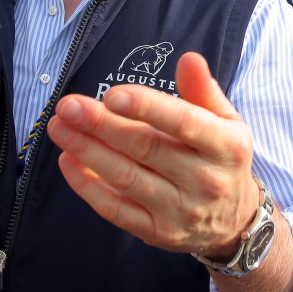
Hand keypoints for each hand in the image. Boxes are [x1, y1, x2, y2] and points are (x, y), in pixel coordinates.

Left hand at [45, 51, 257, 259]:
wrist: (233, 222)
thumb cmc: (220, 159)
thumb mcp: (225, 122)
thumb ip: (203, 90)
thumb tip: (188, 59)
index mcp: (226, 146)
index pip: (184, 123)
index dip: (147, 107)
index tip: (112, 95)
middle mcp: (206, 181)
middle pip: (145, 148)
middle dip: (102, 125)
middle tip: (68, 106)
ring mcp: (179, 211)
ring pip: (125, 177)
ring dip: (86, 151)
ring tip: (59, 127)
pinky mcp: (156, 232)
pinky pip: (115, 210)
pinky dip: (87, 186)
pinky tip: (67, 161)